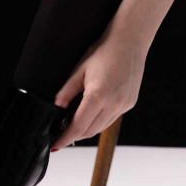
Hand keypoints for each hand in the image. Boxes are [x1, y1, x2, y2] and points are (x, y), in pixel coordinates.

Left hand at [51, 25, 147, 150]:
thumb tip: (55, 109)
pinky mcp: (130, 103)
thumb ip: (66, 92)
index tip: (56, 145)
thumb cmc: (104, 51)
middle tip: (61, 134)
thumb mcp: (79, 70)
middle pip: (89, 131)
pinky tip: (92, 114)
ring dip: (87, 129)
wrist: (130, 40)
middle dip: (74, 135)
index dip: (65, 138)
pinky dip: (100, 120)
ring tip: (74, 125)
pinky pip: (111, 119)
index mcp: (98, 96)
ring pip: (101, 127)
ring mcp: (124, 105)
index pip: (78, 127)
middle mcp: (113, 104)